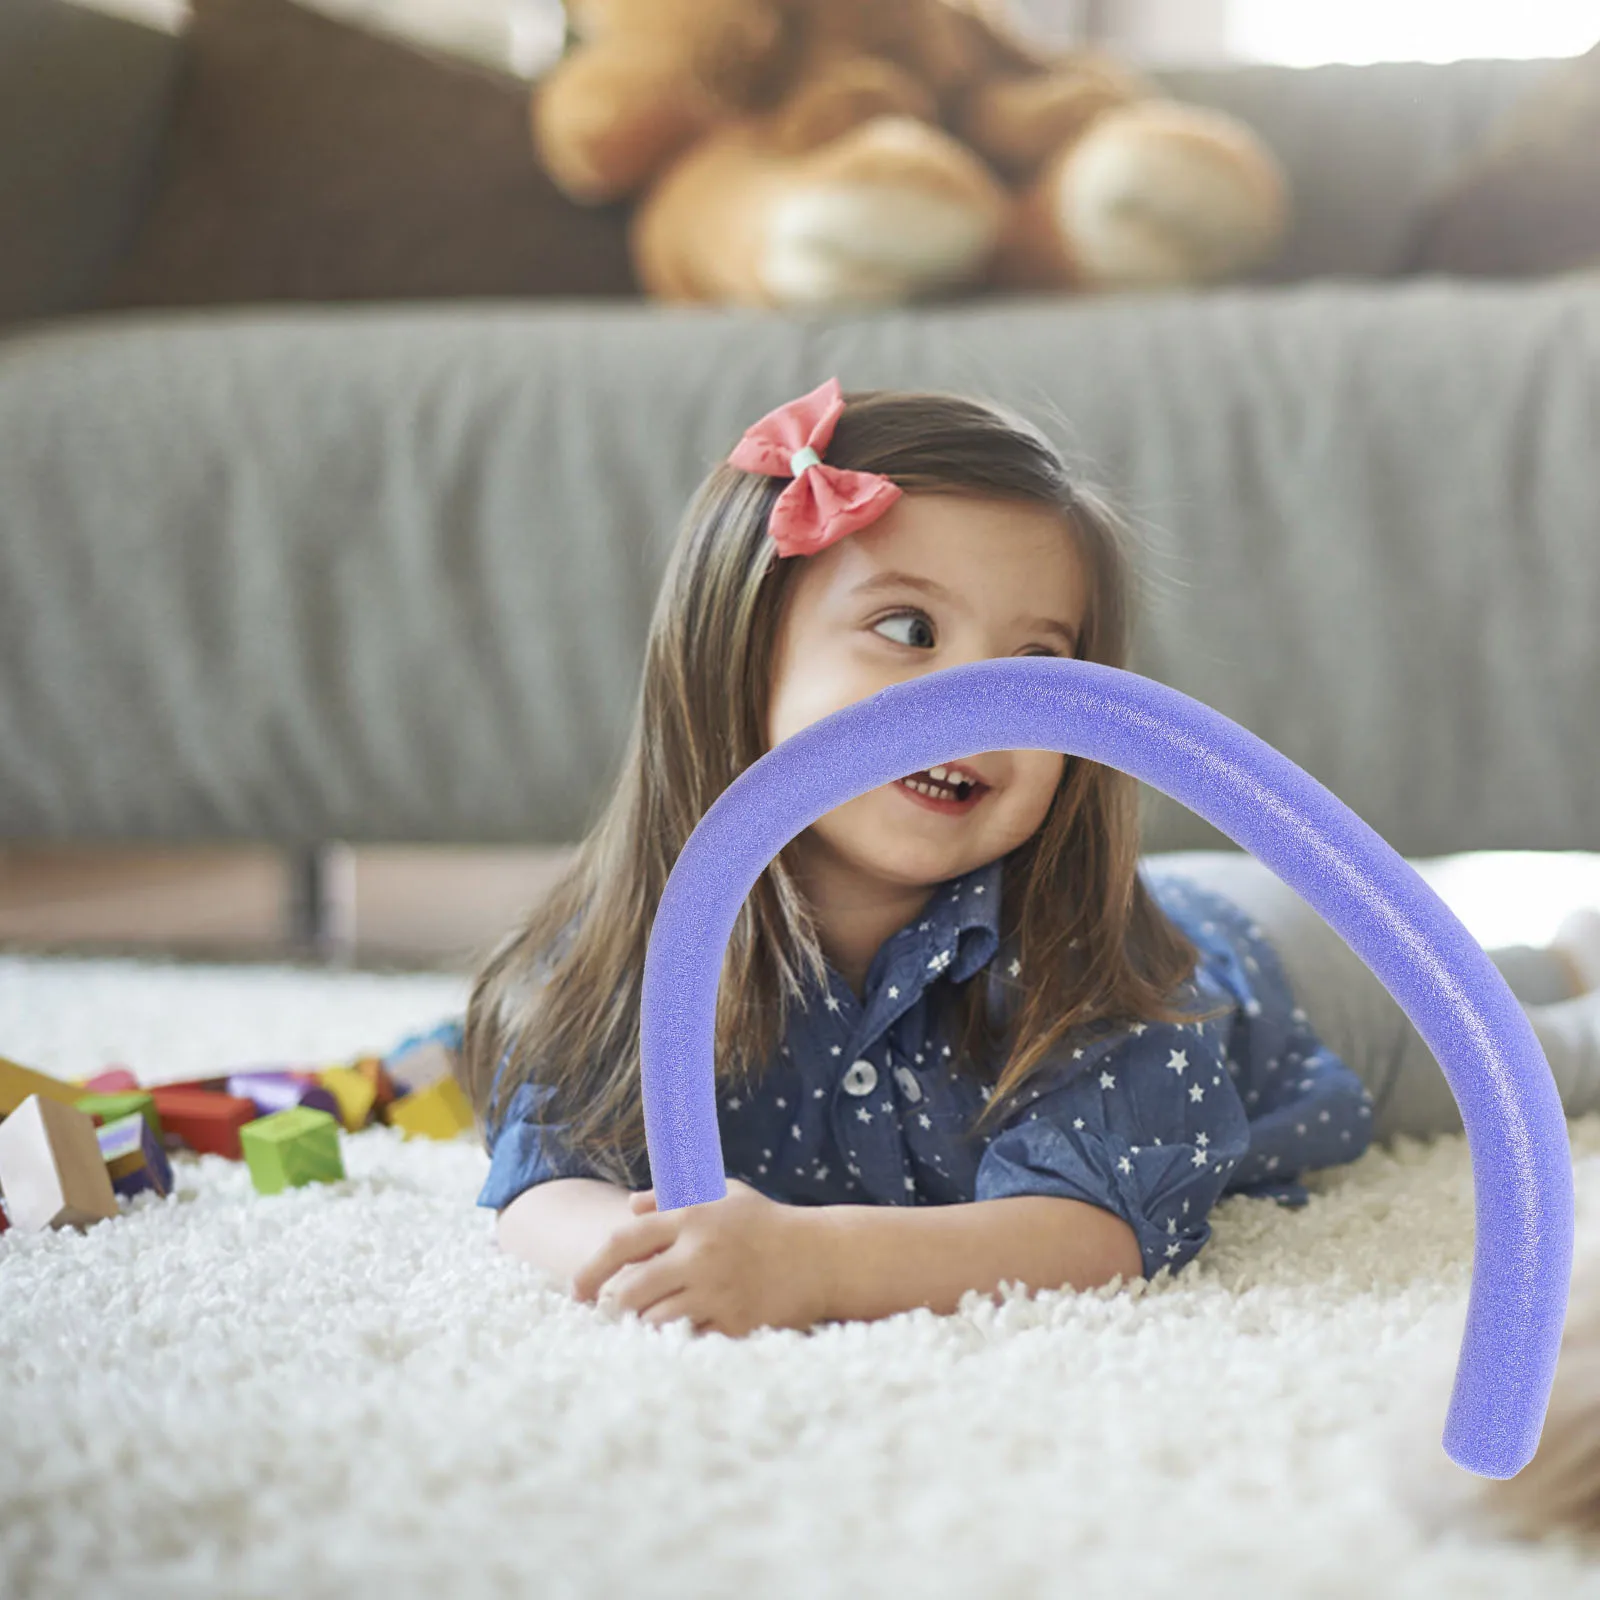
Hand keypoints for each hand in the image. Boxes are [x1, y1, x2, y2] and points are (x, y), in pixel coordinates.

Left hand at [571, 1177, 830, 1337]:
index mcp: (692, 1216)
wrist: (821, 1257)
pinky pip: (687, 1340)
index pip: (623, 1241)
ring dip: (640, 1326)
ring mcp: (718, 1290)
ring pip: (653, 1320)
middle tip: (606, 1314)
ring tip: (638, 1325)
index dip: (592, 1267)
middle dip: (610, 1306)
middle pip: (630, 1289)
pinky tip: (671, 1339)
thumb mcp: (723, 1195)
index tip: (577, 1289)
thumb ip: (673, 1198)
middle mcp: (700, 1253)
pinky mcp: (735, 1322)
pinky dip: (673, 1342)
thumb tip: (630, 1208)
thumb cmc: (766, 1224)